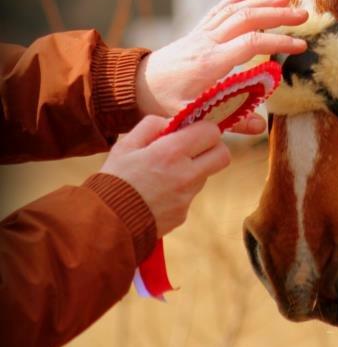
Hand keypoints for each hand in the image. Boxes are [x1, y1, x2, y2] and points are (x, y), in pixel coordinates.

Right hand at [100, 115, 229, 236]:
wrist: (105, 223)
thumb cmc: (114, 180)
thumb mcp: (126, 144)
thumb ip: (152, 126)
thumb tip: (172, 123)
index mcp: (171, 153)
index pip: (211, 133)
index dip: (204, 129)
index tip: (191, 131)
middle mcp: (186, 176)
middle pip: (222, 156)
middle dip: (212, 148)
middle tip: (192, 148)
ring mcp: (186, 198)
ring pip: (205, 176)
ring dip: (193, 170)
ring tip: (164, 173)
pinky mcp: (183, 214)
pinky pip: (190, 195)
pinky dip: (180, 190)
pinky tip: (158, 192)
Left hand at [135, 0, 307, 124]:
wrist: (133, 86)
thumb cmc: (162, 103)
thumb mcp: (193, 116)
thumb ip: (228, 120)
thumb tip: (260, 126)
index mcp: (209, 62)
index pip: (249, 45)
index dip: (277, 42)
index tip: (300, 46)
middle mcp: (207, 42)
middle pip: (246, 20)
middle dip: (277, 16)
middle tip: (303, 16)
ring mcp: (201, 34)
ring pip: (235, 11)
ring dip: (262, 3)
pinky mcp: (197, 33)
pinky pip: (218, 10)